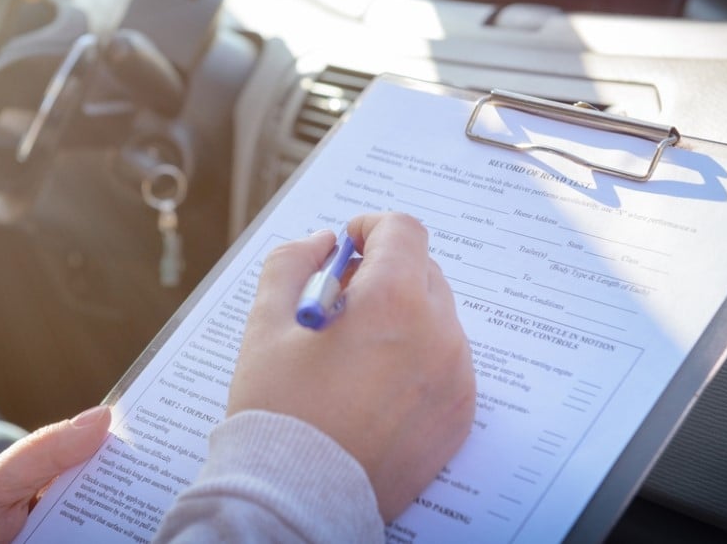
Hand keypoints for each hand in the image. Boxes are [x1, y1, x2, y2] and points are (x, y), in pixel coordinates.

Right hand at [228, 212, 475, 521]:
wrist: (300, 496)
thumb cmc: (279, 409)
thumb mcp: (266, 322)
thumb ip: (292, 263)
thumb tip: (323, 243)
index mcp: (394, 300)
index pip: (403, 231)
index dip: (371, 228)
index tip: (349, 244)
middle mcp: (439, 332)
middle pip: (422, 271)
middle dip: (384, 272)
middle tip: (341, 301)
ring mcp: (456, 376)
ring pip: (436, 317)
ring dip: (401, 316)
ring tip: (354, 351)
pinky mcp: (460, 413)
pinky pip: (445, 362)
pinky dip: (416, 358)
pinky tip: (373, 385)